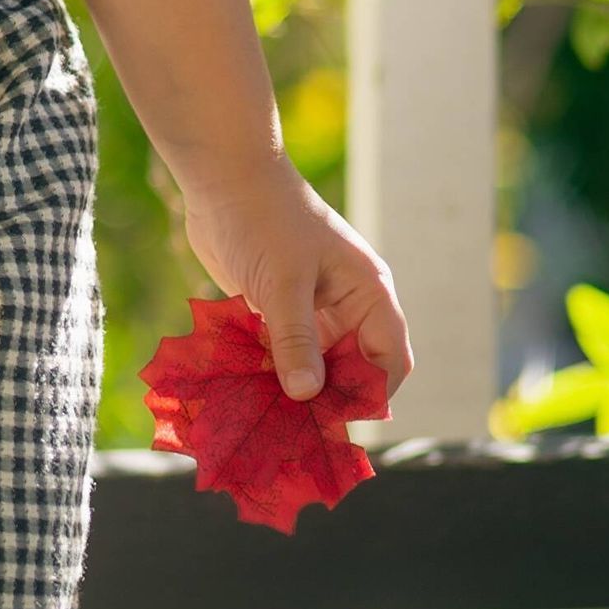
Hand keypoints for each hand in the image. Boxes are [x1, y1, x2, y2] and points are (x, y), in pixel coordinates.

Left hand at [177, 152, 413, 403]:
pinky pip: (283, 350)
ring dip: (298, 389)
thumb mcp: (284, 283)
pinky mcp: (275, 306)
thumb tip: (307, 396)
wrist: (221, 175)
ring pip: (315, 363)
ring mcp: (310, 305)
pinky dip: (272, 372)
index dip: (368, 392)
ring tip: (274, 424)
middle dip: (329, 399)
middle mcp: (345, 303)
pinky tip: (252, 396)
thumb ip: (296, 340)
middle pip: (351, 367)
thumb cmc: (263, 218)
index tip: (334, 421)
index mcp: (367, 292)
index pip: (387, 358)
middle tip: (298, 433)